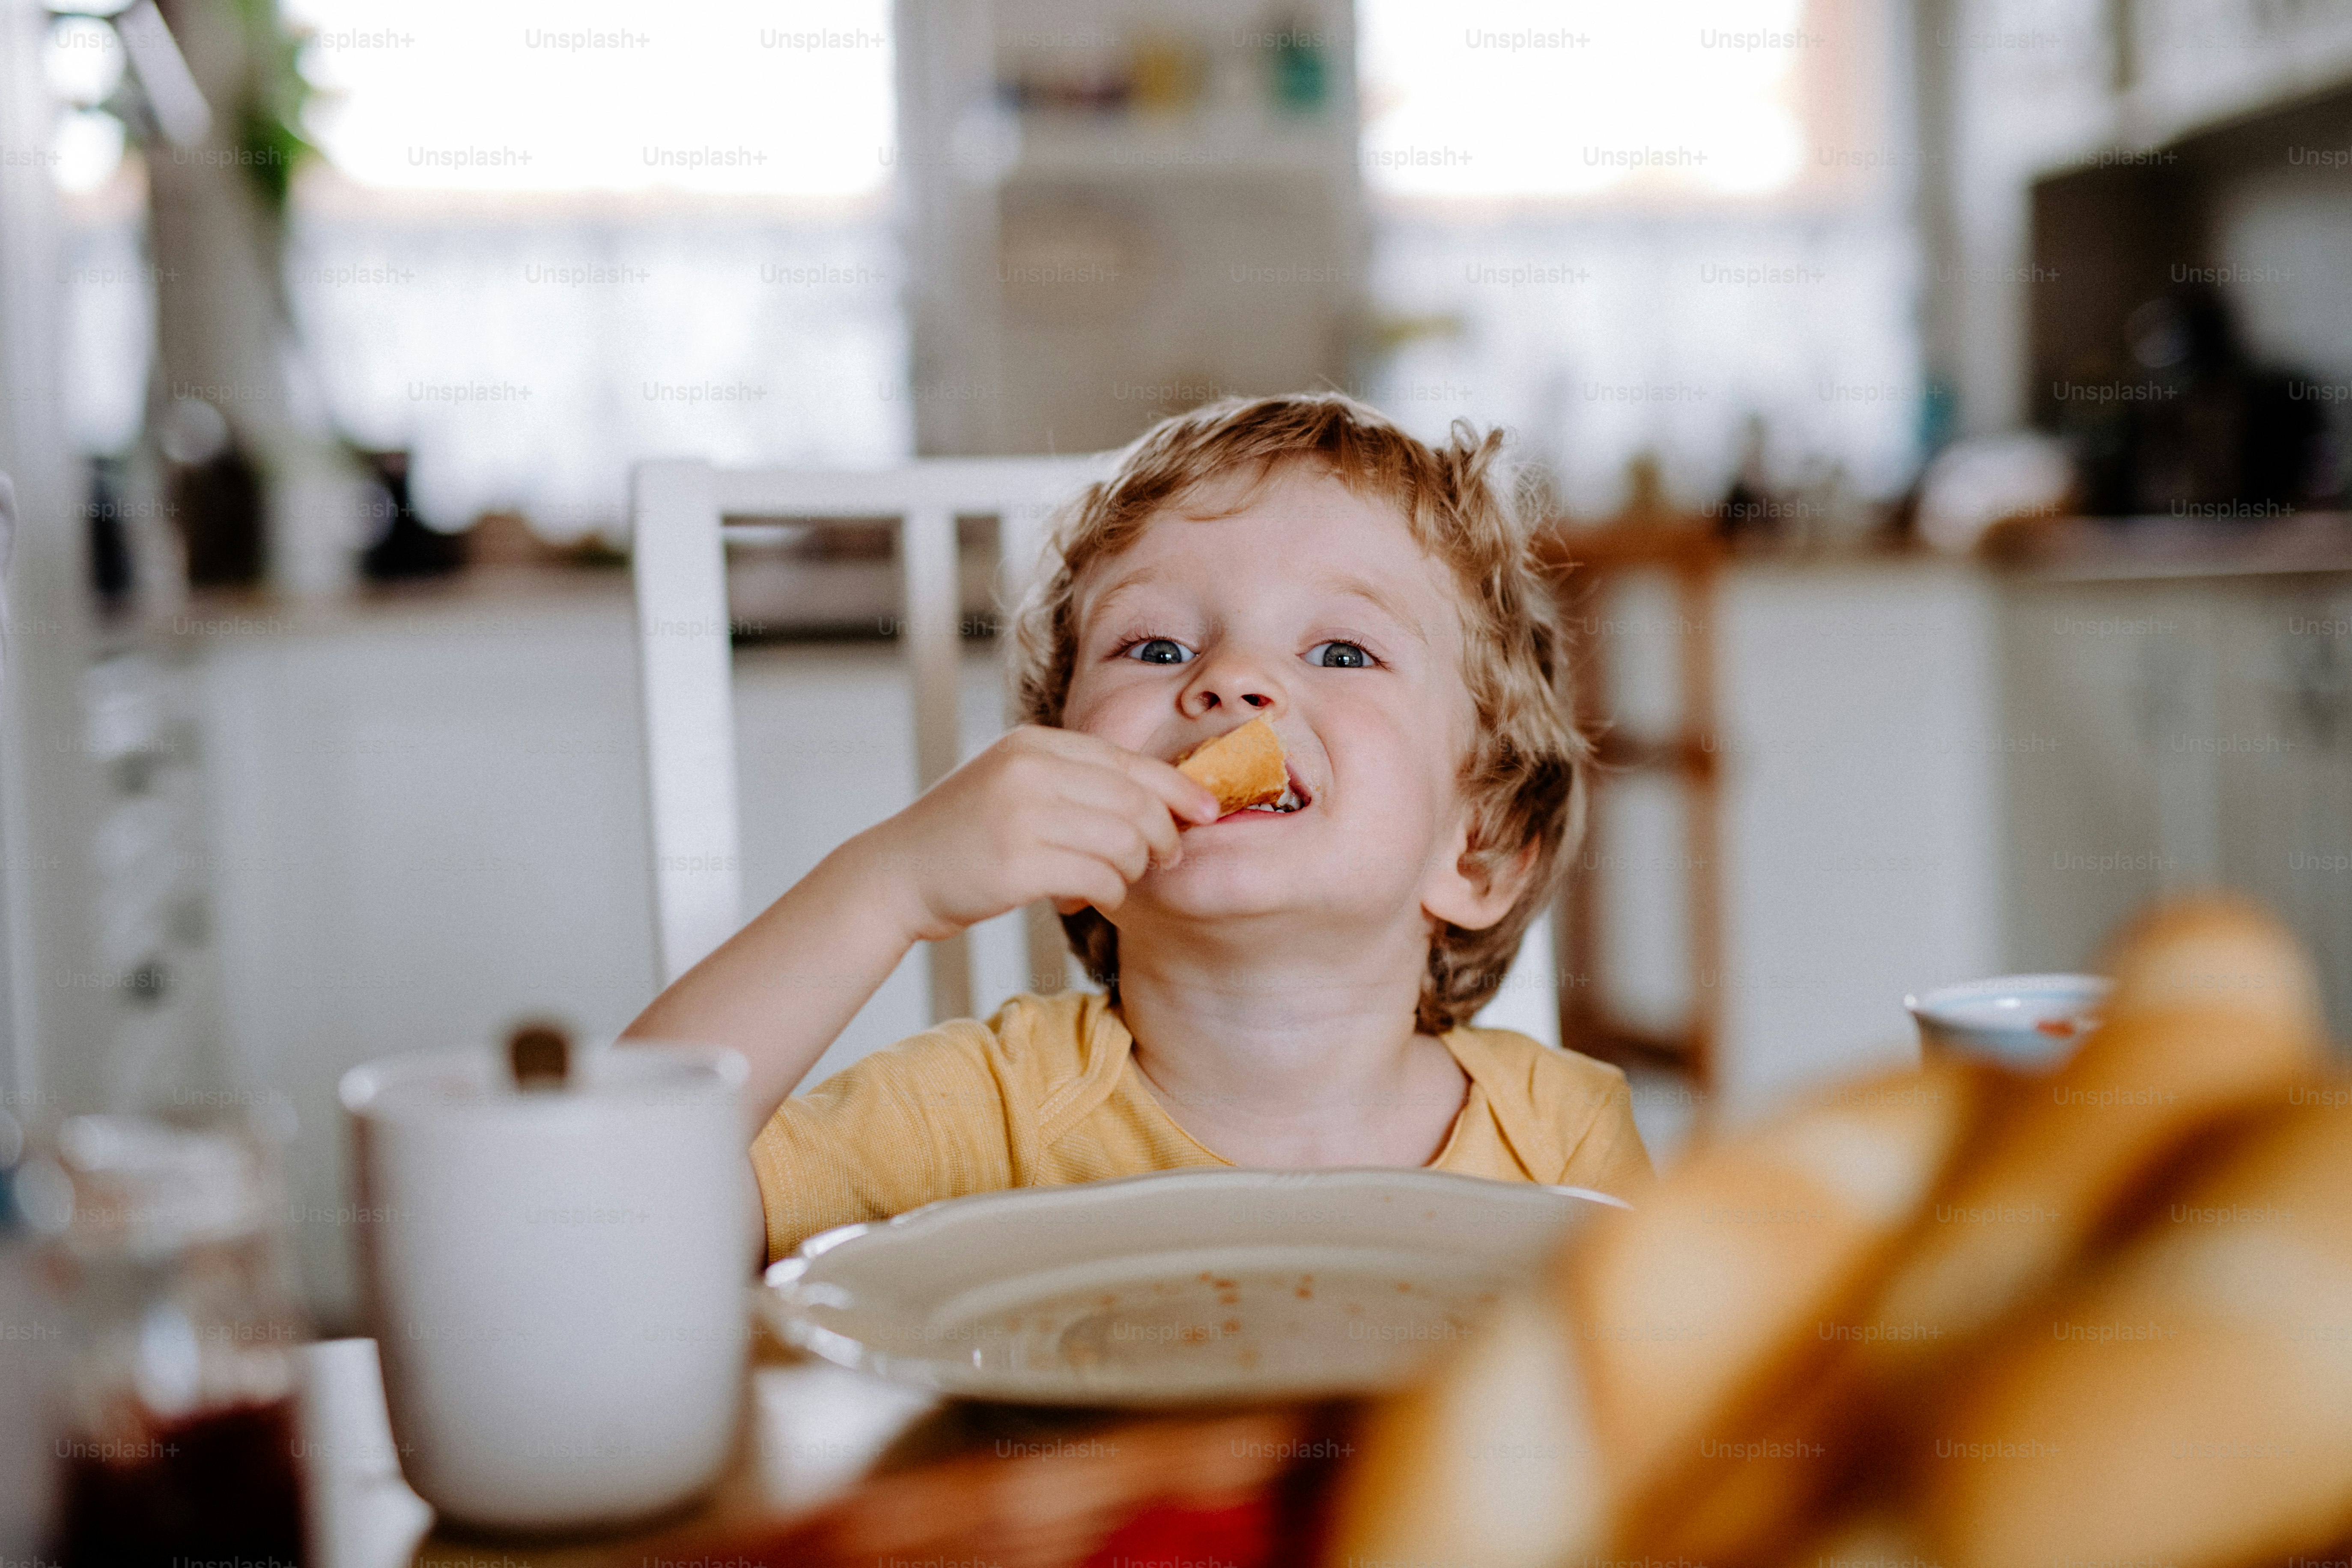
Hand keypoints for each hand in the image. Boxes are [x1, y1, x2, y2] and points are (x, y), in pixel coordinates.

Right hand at [856, 725, 1222, 943]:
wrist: (895, 874)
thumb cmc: (964, 837)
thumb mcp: (1014, 785)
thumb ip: (1074, 783)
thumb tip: (1158, 803)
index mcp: (1033, 744)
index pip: (1128, 761)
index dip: (1177, 787)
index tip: (1208, 811)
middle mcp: (1030, 770)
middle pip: (1136, 801)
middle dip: (1163, 836)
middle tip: (1163, 860)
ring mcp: (1022, 814)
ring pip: (1124, 841)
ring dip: (1131, 871)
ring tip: (1109, 882)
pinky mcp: (1018, 862)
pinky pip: (1099, 877)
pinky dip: (1105, 892)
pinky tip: (1083, 898)